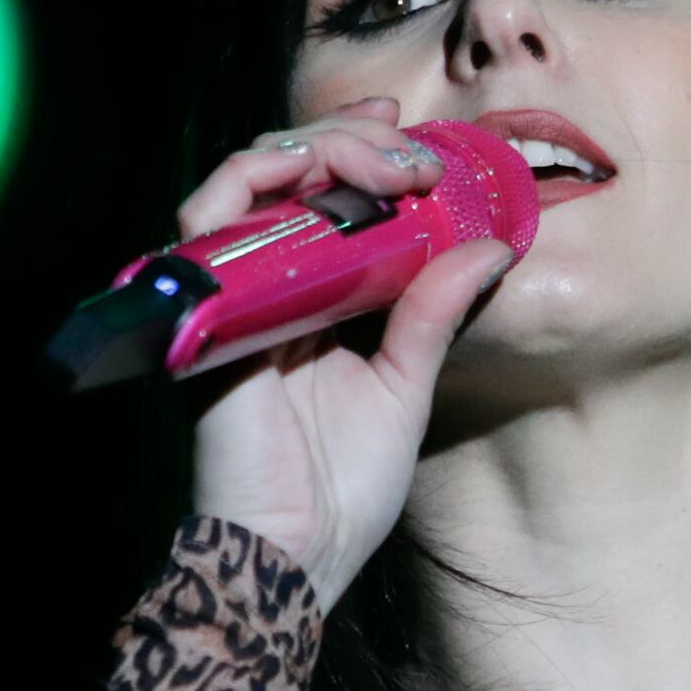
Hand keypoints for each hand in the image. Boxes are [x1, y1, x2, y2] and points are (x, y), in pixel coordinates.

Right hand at [178, 99, 512, 606]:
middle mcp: (263, 286)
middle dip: (345, 139)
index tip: (416, 137)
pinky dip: (247, 185)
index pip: (321, 194)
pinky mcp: (200, 315)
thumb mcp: (407, 383)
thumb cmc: (344, 485)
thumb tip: (489, 246)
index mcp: (310, 296)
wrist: (298, 553)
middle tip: (408, 151)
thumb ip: (434, 311)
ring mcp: (227, 295)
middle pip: (282, 170)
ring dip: (308, 148)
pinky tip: (302, 176)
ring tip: (376, 159)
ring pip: (242, 180)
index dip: (357, 147)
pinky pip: (203, 228)